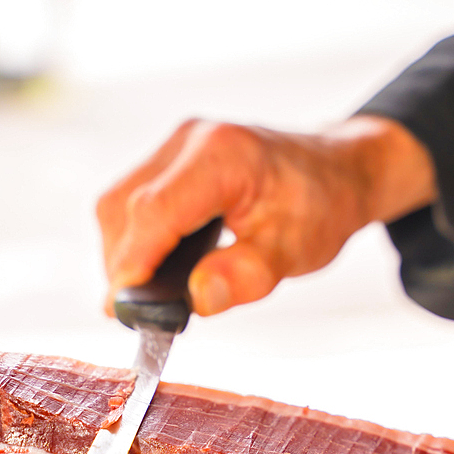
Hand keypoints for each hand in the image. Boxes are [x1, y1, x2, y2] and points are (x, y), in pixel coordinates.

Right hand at [97, 115, 436, 315]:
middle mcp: (190, 141)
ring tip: (150, 292)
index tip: (123, 307)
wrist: (335, 173)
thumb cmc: (319, 206)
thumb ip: (246, 275)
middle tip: (142, 312)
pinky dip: (134, 240)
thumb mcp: (294, 250)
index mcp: (223, 156)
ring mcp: (176, 147)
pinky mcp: (169, 160)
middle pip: (125, 207)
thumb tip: (198, 298)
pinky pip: (130, 200)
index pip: (155, 210)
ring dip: (126, 253)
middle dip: (126, 265)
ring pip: (119, 204)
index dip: (133, 262)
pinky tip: (155, 268)